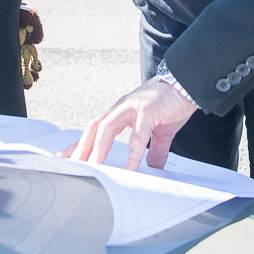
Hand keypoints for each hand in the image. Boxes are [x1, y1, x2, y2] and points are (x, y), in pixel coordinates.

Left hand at [60, 76, 196, 169]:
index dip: (80, 142)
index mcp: (121, 112)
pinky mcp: (147, 112)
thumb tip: (153, 166)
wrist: (186, 85)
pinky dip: (133, 153)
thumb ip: (153, 149)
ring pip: (107, 128)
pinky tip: (131, 168)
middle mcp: (121, 108)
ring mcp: (132, 108)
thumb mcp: (160, 132)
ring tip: (94, 167)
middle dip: (82, 146)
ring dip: (98, 149)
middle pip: (94, 127)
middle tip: (73, 164)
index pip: (95, 128)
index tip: (67, 156)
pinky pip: (137, 136)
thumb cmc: (170, 105)